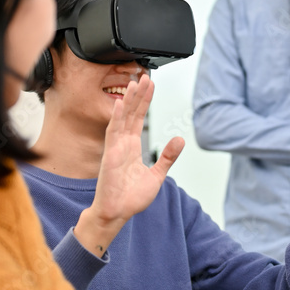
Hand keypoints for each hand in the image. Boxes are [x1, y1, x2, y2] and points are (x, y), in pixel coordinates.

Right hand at [73, 74, 183, 256]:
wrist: (118, 213)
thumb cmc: (131, 197)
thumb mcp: (157, 175)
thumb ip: (168, 157)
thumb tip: (179, 140)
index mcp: (132, 147)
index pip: (139, 118)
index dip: (144, 101)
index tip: (150, 85)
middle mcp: (123, 144)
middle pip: (132, 114)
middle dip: (139, 95)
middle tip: (145, 76)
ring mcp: (115, 148)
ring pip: (122, 118)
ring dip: (128, 101)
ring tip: (134, 83)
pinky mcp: (110, 156)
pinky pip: (113, 133)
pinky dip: (117, 118)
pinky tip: (121, 104)